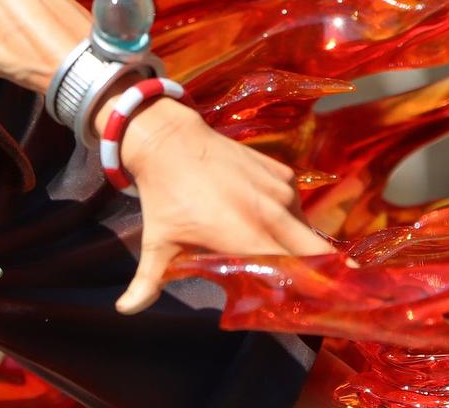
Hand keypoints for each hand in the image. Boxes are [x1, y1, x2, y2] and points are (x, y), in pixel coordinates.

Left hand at [112, 97, 323, 313]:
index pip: (295, 273)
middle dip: (324, 274)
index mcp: (245, 235)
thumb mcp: (156, 243)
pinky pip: (297, 205)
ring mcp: (280, 190)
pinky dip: (291, 219)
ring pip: (308, 230)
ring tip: (290, 260)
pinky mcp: (282, 173)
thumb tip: (124, 310)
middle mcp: (271, 213)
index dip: (305, 292)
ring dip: (304, 246)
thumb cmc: (164, 197)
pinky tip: (272, 225)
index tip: (307, 307)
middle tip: (318, 290)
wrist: (169, 140)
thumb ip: (146, 282)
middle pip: (318, 253)